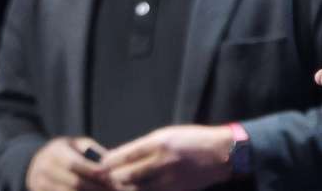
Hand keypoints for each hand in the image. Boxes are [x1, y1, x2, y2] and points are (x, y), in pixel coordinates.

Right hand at [26, 136, 111, 190]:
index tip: (111, 177)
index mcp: (55, 153)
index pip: (75, 164)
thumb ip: (92, 151)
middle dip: (97, 188)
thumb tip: (111, 164)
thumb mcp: (75, 145)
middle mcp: (46, 169)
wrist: (36, 164)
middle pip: (75, 183)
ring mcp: (42, 185)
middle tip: (116, 189)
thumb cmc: (64, 152)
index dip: (93, 171)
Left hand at [102, 124, 233, 190]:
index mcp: (159, 143)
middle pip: (126, 176)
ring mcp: (169, 179)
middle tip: (106, 178)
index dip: (109, 162)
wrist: (221, 154)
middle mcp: (162, 161)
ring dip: (125, 188)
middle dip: (113, 178)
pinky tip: (136, 189)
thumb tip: (119, 156)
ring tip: (118, 185)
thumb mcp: (167, 134)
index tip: (100, 165)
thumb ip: (144, 146)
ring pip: (136, 189)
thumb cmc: (193, 140)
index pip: (125, 155)